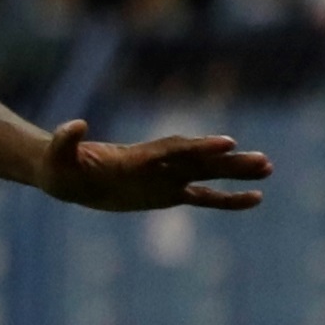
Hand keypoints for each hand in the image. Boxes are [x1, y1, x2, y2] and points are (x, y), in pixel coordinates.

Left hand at [39, 120, 270, 212]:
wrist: (66, 174)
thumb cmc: (60, 165)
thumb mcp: (56, 155)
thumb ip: (64, 140)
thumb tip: (74, 124)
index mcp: (136, 157)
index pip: (173, 150)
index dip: (198, 148)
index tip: (227, 144)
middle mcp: (156, 165)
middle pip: (198, 161)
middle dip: (227, 162)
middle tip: (263, 161)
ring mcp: (164, 179)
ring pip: (206, 175)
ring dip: (235, 173)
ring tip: (268, 168)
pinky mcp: (166, 195)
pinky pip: (202, 197)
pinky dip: (227, 200)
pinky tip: (254, 199)